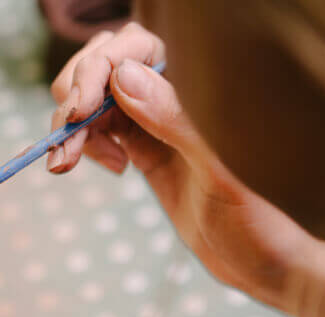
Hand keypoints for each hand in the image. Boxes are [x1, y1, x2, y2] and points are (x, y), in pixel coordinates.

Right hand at [48, 23, 324, 316]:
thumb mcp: (217, 168)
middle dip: (76, 97)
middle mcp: (175, 94)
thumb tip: (122, 78)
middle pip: (107, 65)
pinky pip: (101, 129)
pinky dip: (80, 142)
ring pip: (97, 99)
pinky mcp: (144, 149)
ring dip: (71, 125)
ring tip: (65, 164)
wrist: (260, 261)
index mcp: (200, 85)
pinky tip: (78, 163)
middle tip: (66, 146)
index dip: (98, 70)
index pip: (135, 48)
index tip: (79, 111)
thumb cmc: (257, 216)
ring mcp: (156, 122)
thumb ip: (173, 119)